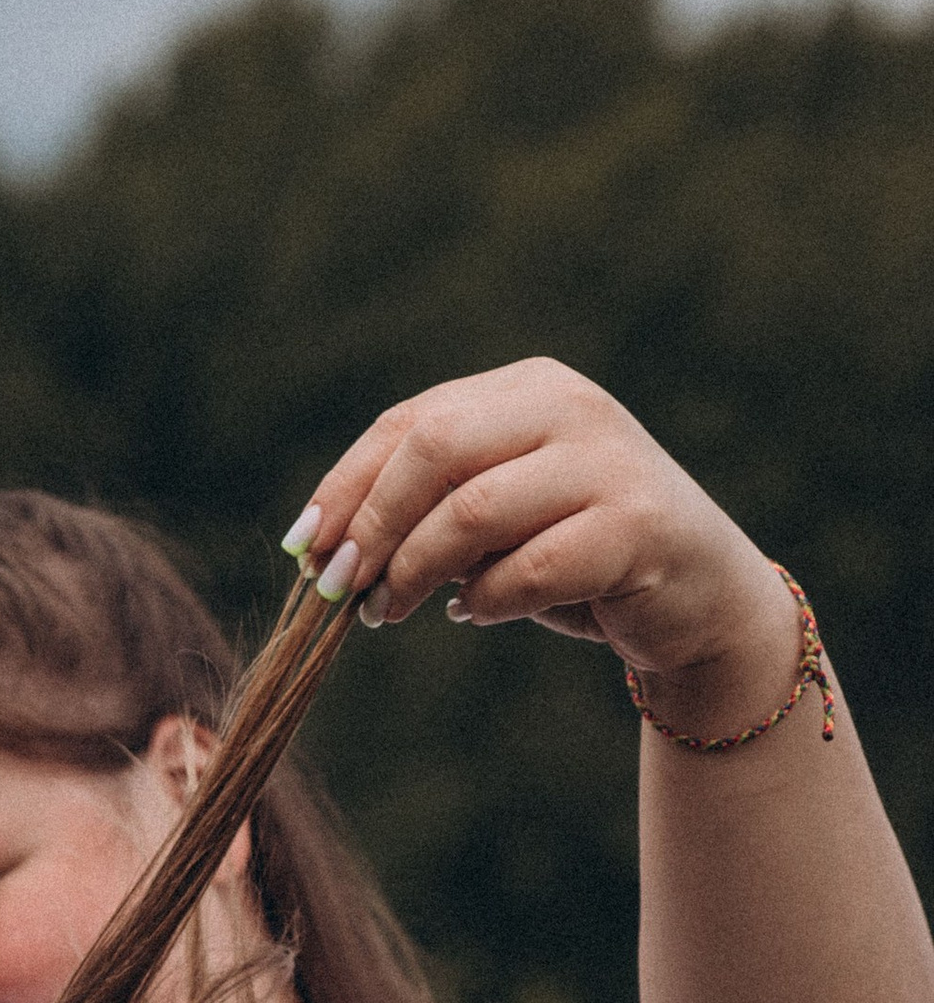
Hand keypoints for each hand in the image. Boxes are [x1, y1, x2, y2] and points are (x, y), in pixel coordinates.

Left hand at [293, 357, 796, 730]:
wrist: (698, 596)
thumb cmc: (578, 557)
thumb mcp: (496, 518)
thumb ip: (429, 509)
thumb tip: (325, 546)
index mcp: (528, 389)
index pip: (413, 422)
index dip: (346, 486)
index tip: (303, 547)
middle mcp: (570, 408)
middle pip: (435, 448)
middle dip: (371, 524)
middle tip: (340, 587)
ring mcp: (609, 462)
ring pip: (472, 510)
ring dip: (414, 572)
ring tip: (390, 612)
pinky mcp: (637, 526)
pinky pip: (526, 569)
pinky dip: (483, 602)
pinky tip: (476, 614)